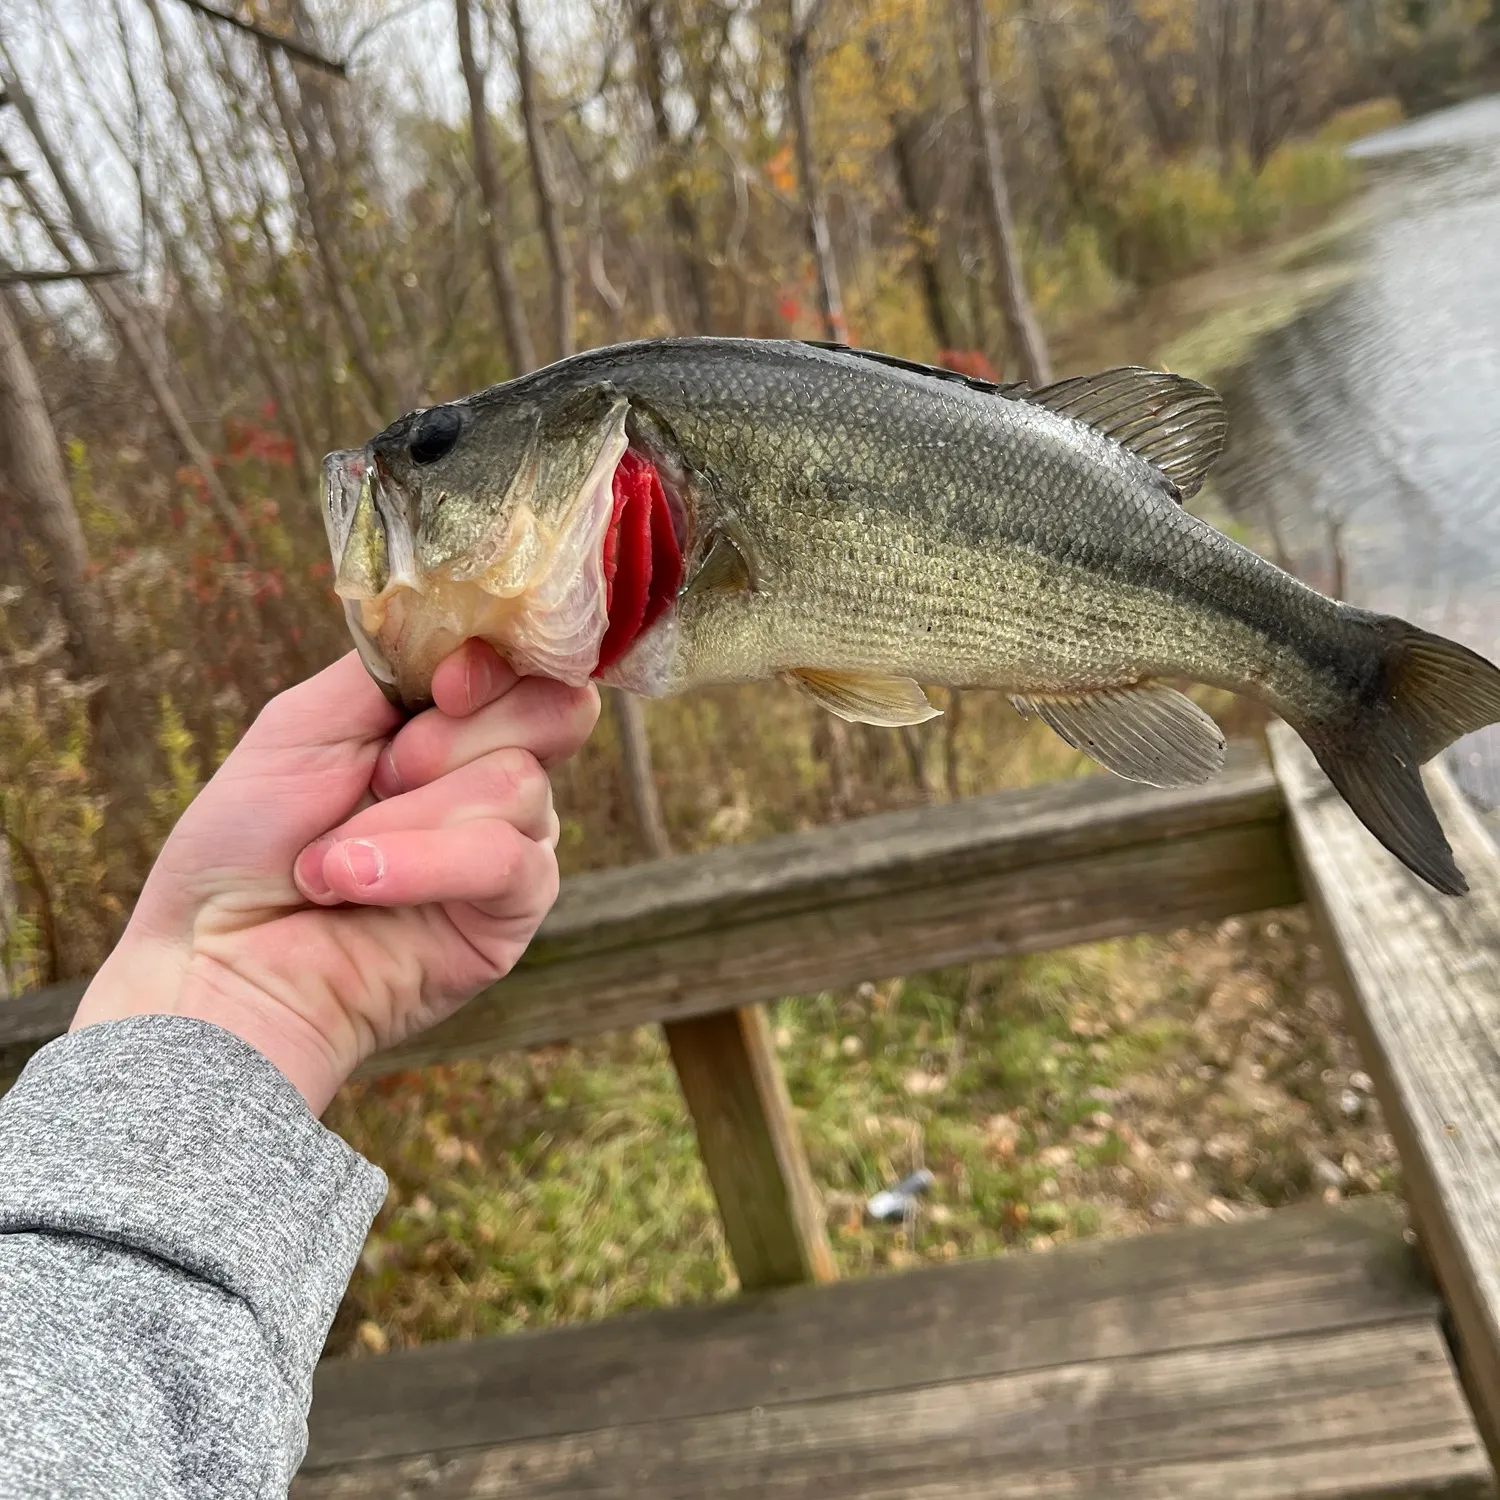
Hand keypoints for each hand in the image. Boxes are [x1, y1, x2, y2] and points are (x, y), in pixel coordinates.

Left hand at [73, 641, 598, 1113]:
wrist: (217, 955)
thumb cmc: (246, 842)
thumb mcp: (308, 721)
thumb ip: (396, 667)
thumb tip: (476, 636)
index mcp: (453, 722)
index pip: (531, 666)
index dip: (504, 662)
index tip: (446, 684)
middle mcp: (493, 777)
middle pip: (553, 713)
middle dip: (454, 738)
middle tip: (379, 773)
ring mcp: (511, 845)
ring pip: (520, 786)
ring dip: (409, 816)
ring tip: (331, 858)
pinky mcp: (513, 913)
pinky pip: (509, 860)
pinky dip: (425, 864)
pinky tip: (355, 882)